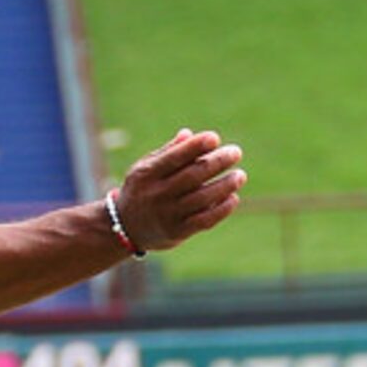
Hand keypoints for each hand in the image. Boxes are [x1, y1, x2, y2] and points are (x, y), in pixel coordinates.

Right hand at [115, 128, 244, 249]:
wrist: (126, 228)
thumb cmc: (142, 190)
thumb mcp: (145, 169)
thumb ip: (167, 153)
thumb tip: (189, 134)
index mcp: (147, 173)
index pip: (175, 157)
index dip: (196, 147)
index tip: (215, 138)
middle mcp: (157, 194)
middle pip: (193, 175)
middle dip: (217, 162)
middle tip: (236, 152)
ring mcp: (167, 214)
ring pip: (202, 198)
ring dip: (224, 185)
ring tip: (240, 175)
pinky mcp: (177, 232)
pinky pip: (204, 220)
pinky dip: (221, 209)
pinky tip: (233, 198)